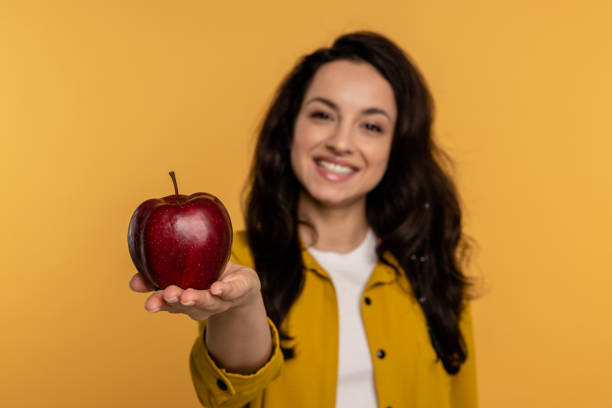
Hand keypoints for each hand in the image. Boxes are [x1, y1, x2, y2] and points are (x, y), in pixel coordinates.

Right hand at [128, 261, 261, 320]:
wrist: (243, 286)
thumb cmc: (207, 275)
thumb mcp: (184, 271)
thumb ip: (161, 270)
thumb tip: (134, 273)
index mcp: (184, 300)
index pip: (168, 303)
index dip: (157, 303)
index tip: (146, 301)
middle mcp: (201, 305)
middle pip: (186, 306)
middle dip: (174, 302)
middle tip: (167, 294)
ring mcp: (220, 301)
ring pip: (208, 302)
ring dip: (197, 299)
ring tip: (187, 295)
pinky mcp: (239, 291)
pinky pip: (232, 291)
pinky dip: (224, 290)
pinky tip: (217, 288)